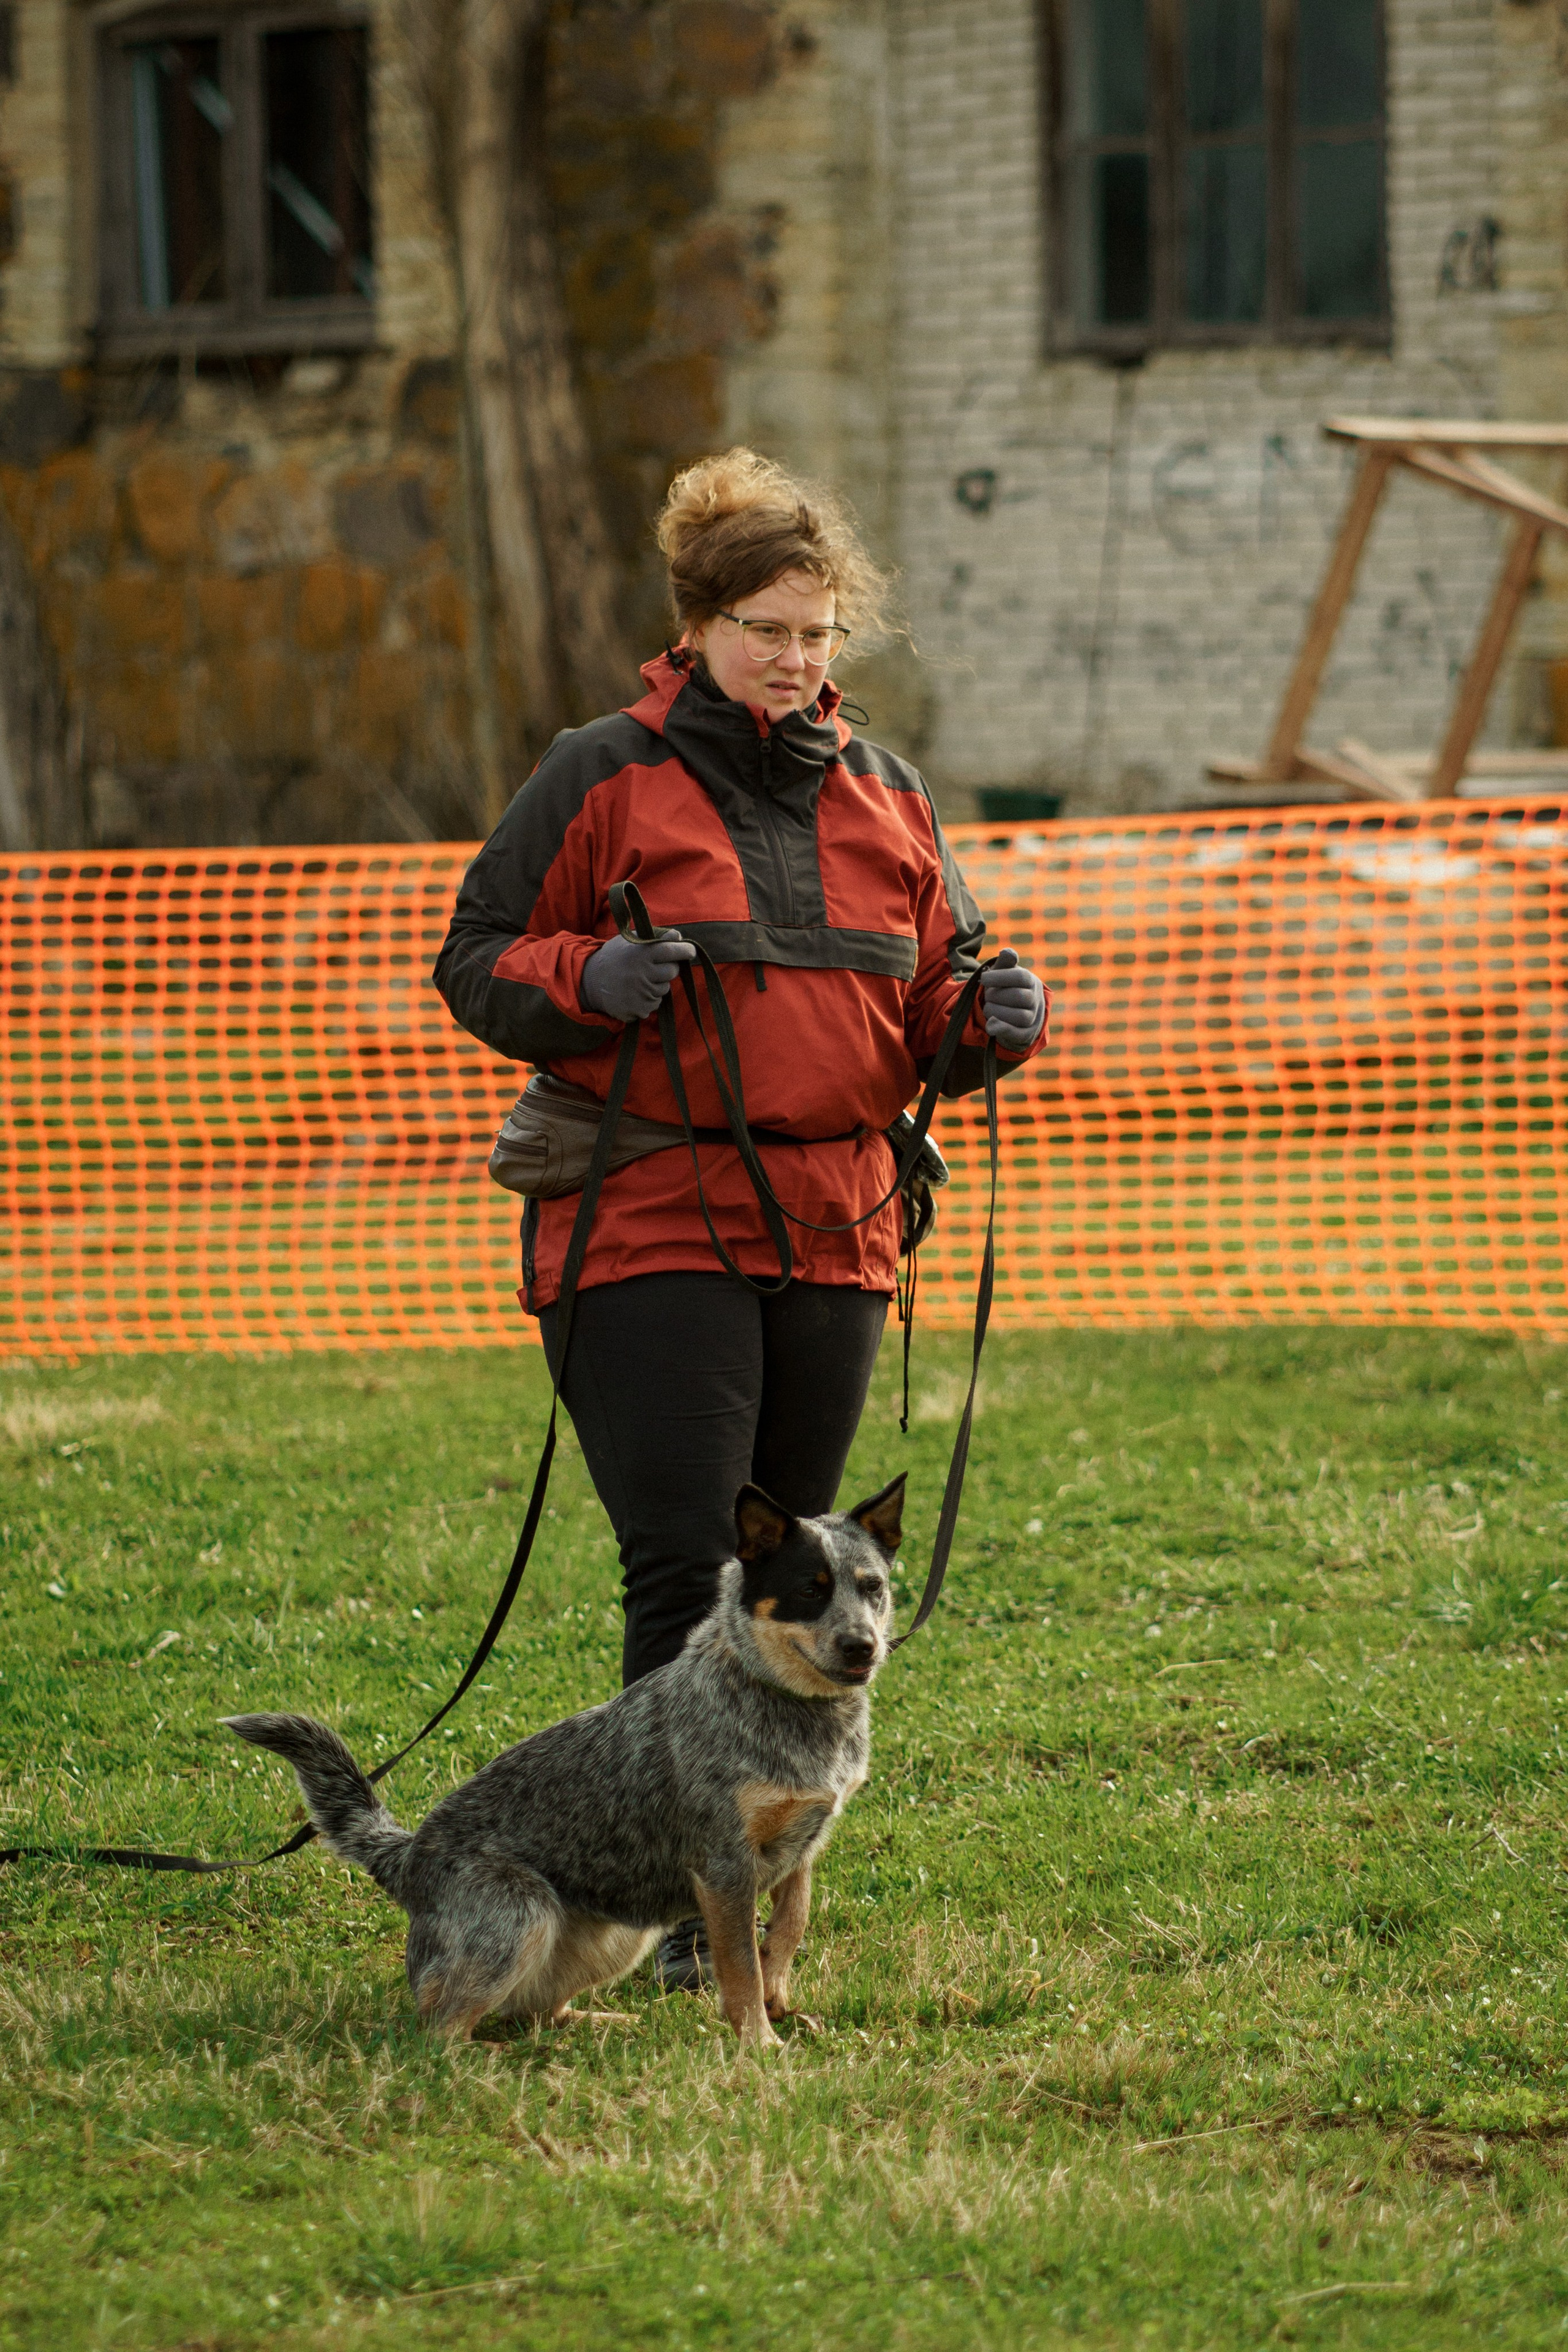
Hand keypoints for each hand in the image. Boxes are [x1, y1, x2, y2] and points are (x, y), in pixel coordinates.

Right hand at [580, 931, 696, 1020]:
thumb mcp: (629, 941)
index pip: (672, 950)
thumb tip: (678, 936)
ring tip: (639, 980)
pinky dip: (649, 998)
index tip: (690, 951)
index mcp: (641, 953)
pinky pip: (655, 1004)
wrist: (590, 982)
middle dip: (669, 968)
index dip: (685, 950)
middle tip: (656, 966)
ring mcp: (641, 993)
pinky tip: (635, 992)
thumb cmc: (614, 958)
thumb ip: (654, 937)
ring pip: (665, 989)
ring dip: (657, 984)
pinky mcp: (639, 1009)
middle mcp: (643, 973)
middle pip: (672, 971)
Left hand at [980, 947, 1045, 1050]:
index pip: (1020, 977)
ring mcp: (1032, 1018)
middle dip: (996, 996)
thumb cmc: (1006, 986)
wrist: (1016, 1009)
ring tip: (988, 1007)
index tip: (983, 979)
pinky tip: (990, 1025)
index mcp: (1030, 981)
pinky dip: (1003, 1029)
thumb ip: (1005, 962)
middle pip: (1018, 997)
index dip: (999, 977)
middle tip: (988, 995)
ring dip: (996, 1011)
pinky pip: (1017, 1034)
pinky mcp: (1025, 1034)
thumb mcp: (1004, 972)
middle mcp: (1035, 999)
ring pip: (1019, 1016)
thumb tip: (1007, 952)